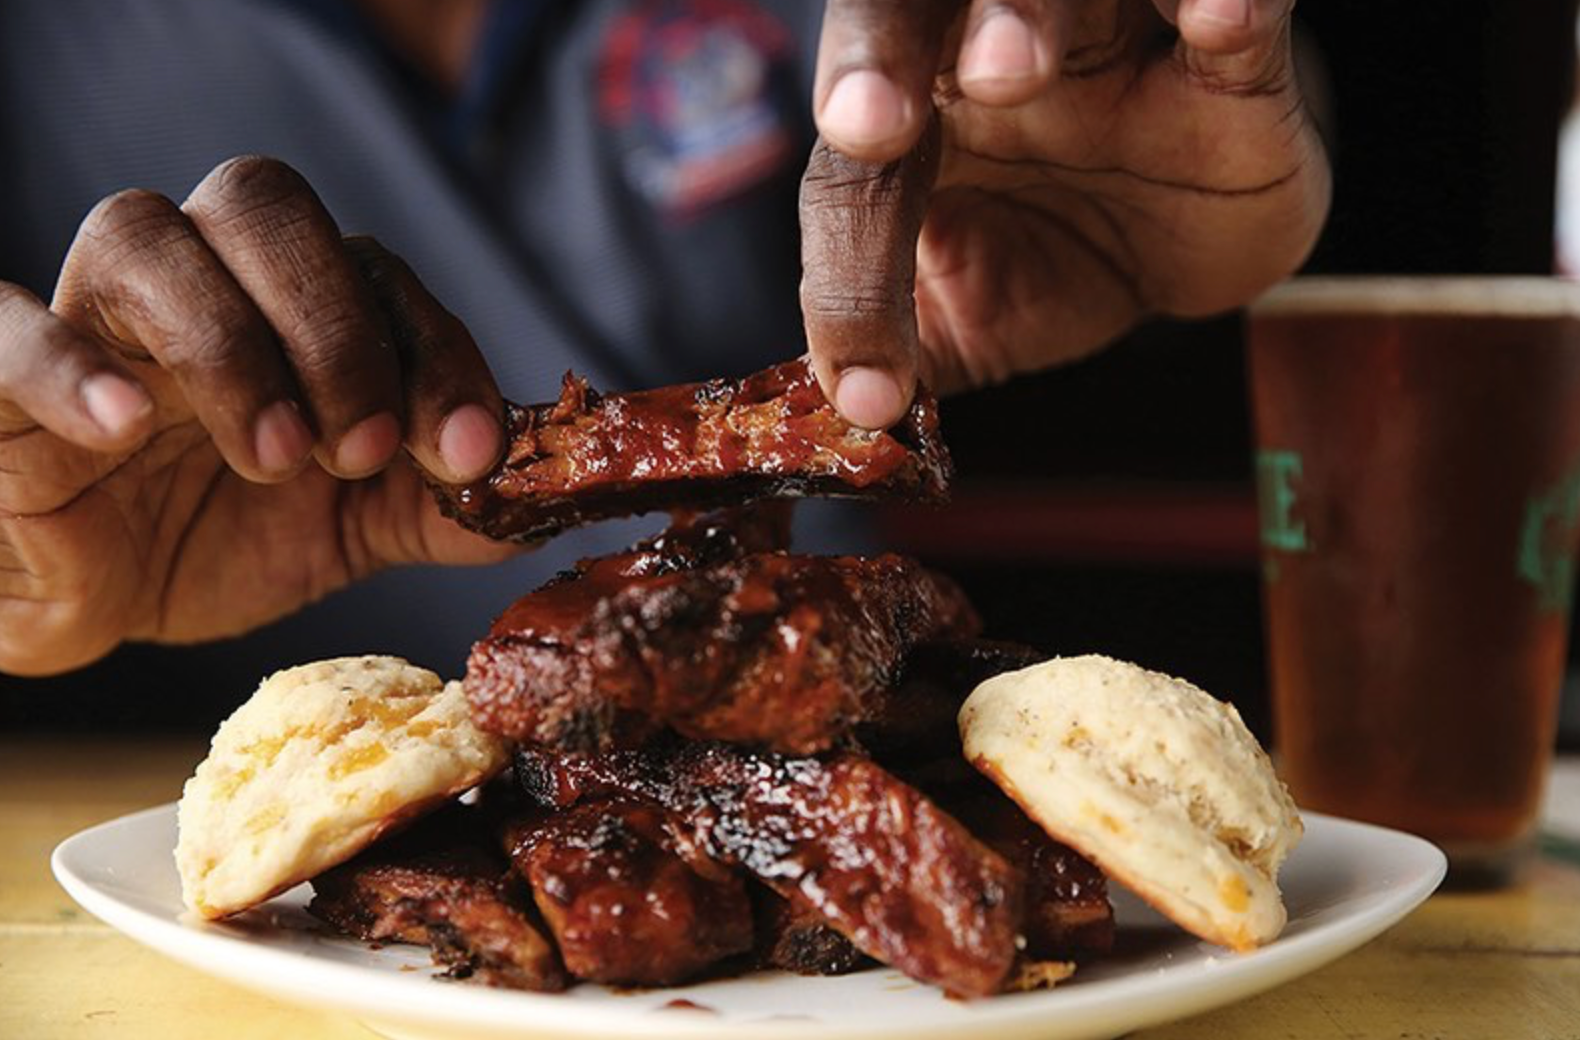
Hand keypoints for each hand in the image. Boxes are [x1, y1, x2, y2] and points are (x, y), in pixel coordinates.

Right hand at [0, 157, 513, 675]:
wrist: (95, 603)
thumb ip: (441, 505)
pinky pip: (5, 323)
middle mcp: (200, 278)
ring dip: (230, 344)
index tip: (468, 451)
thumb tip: (542, 506)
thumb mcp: (353, 527)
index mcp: (291, 300)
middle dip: (337, 326)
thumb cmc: (223, 536)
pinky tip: (122, 428)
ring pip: (146, 237)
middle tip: (360, 449)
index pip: (378, 273)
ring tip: (273, 457)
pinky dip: (65, 362)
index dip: (436, 353)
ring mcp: (94, 314)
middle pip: (263, 205)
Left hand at [799, 0, 1331, 427]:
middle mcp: (979, 45)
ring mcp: (1105, 31)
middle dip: (872, 57)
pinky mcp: (1230, 50)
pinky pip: (1236, 4)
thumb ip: (902, 352)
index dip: (850, 269)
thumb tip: (847, 414)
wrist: (1187, 244)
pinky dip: (1223, 0)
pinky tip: (1214, 20)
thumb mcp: (969, 321)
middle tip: (866, 126)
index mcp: (904, 115)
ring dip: (1023, 16)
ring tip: (1007, 74)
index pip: (851, 176)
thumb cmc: (1053, 256)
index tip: (866, 378)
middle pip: (901, 13)